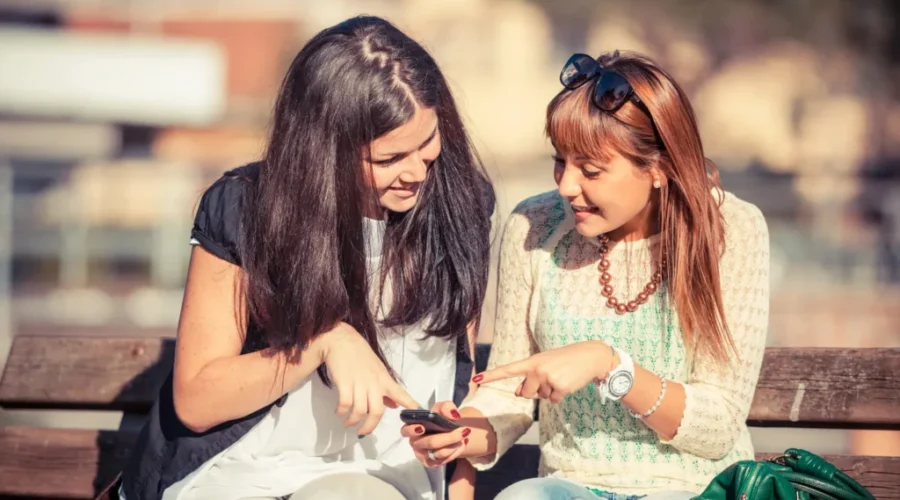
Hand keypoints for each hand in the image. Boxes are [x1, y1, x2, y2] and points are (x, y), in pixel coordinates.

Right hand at [320, 323, 419, 434]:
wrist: (342, 340)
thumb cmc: (360, 355)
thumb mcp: (378, 370)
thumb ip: (386, 390)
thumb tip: (394, 406)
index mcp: (384, 379)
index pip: (401, 394)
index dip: (410, 405)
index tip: (419, 414)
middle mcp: (374, 383)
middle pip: (376, 412)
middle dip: (369, 427)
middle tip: (362, 432)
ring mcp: (359, 383)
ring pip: (360, 411)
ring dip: (352, 421)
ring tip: (348, 422)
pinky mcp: (345, 383)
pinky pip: (345, 404)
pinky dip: (341, 411)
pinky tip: (339, 411)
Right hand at [401, 401, 470, 467]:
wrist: (449, 430)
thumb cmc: (441, 418)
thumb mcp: (443, 408)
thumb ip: (446, 407)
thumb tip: (453, 414)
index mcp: (412, 427)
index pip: (406, 430)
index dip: (412, 430)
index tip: (422, 428)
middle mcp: (415, 442)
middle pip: (430, 442)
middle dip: (449, 437)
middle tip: (464, 431)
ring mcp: (421, 454)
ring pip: (439, 453)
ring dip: (454, 445)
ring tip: (464, 437)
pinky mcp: (430, 463)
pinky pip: (443, 461)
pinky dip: (455, 452)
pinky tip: (462, 444)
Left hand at [472, 341, 613, 402]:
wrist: (590, 356)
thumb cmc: (565, 360)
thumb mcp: (545, 364)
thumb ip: (530, 377)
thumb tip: (518, 393)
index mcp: (532, 361)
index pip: (508, 370)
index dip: (491, 376)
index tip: (475, 380)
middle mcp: (537, 370)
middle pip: (526, 393)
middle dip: (535, 390)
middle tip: (550, 377)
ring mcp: (548, 379)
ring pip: (542, 397)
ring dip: (550, 391)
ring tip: (561, 377)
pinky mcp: (560, 388)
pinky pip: (554, 400)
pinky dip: (560, 395)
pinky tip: (567, 383)